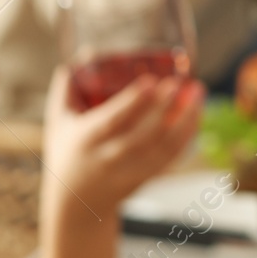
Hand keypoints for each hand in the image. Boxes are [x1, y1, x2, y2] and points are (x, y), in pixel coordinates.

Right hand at [42, 66, 204, 215]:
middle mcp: (109, 158)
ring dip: (185, 121)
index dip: (133, 102)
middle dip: (166, 109)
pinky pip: (171, 158)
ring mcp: (130, 171)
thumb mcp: (58, 122)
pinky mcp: (146, 178)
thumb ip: (67, 87)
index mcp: (87, 140)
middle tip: (183, 82)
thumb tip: (83, 53)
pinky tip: (197, 113)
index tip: (152, 81)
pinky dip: (187, 136)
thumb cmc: (67, 153)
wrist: (76, 205)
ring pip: (163, 149)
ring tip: (197, 93)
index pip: (112, 121)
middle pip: (143, 136)